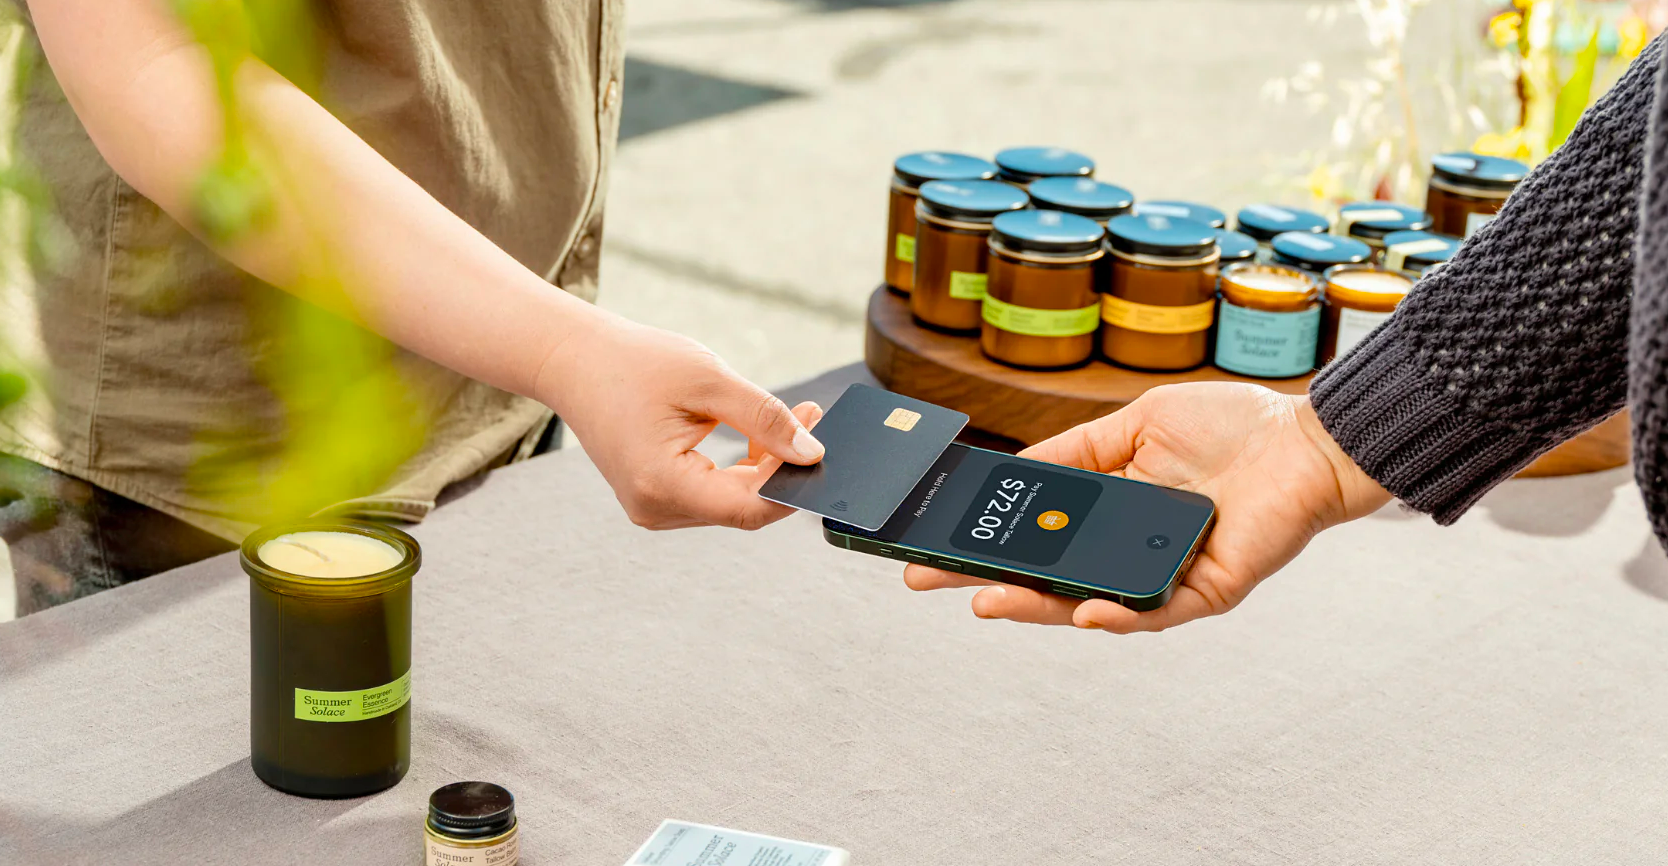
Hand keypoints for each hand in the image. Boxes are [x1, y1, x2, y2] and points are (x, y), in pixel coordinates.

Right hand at [535, 310, 823, 530]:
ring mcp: (654, 510)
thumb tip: (813, 453)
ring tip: (787, 417)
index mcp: (662, 484)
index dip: (794, 480)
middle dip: (784, 466)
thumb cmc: (635, 363)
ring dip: (766, 467)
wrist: (575, 362)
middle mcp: (655, 509)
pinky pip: (715, 495)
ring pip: (734, 503)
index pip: (751, 507)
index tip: (821, 440)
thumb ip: (765, 418)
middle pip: (745, 507)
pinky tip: (754, 437)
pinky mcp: (658, 499)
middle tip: (812, 414)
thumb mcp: (709, 380)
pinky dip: (741, 470)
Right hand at [904, 383, 1390, 632]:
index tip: (936, 543)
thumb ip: (1075, 450)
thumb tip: (1014, 470)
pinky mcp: (1205, 591)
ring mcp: (1164, 575)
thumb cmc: (1229, 425)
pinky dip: (1116, 614)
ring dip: (1037, 607)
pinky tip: (1084, 612)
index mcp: (1110, 509)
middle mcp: (1129, 549)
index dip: (988, 541)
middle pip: (1049, 577)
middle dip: (990, 581)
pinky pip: (1153, 613)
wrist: (1305, 438)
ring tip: (988, 602)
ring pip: (1089, 604)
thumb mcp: (1132, 423)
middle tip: (932, 582)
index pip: (1037, 535)